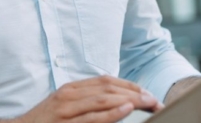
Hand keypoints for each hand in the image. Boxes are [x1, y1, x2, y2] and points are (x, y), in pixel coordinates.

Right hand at [16, 75, 162, 122]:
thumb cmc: (45, 122)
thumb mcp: (64, 107)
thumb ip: (85, 102)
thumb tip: (113, 103)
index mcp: (71, 88)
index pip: (105, 80)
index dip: (128, 85)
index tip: (146, 93)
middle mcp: (69, 94)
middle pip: (107, 86)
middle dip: (134, 92)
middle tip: (155, 100)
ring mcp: (66, 108)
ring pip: (102, 97)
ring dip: (130, 99)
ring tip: (148, 103)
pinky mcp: (65, 122)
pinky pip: (92, 116)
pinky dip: (111, 111)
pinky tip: (126, 109)